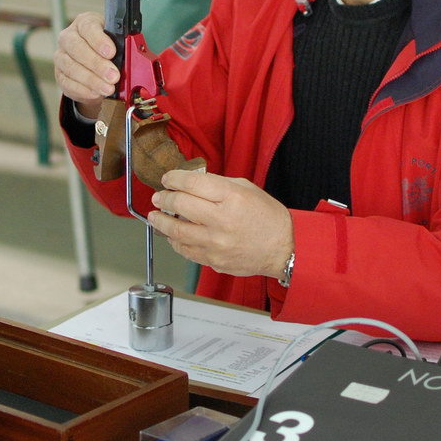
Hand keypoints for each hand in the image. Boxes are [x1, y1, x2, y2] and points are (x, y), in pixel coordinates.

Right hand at [53, 12, 117, 116]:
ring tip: (108, 88)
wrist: (95, 63)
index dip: (99, 41)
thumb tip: (133, 58)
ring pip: (71, 67)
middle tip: (113, 76)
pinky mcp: (59, 74)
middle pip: (77, 48)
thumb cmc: (106, 48)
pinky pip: (67, 83)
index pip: (88, 27)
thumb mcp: (116, 42)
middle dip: (97, 64)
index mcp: (84, 23)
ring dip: (92, 80)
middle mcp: (69, 37)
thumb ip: (122, 47)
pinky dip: (83, 90)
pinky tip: (96, 93)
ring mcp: (61, 56)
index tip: (111, 53)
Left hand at [148, 169, 292, 277]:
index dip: (174, 178)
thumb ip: (218, 184)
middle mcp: (222, 220)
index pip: (191, 183)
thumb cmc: (268, 218)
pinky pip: (186, 251)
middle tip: (158, 197)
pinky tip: (172, 235)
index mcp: (231, 197)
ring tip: (155, 216)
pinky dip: (175, 242)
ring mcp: (216, 244)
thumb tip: (191, 182)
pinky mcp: (214, 261)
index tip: (168, 179)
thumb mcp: (247, 189)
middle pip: (180, 204)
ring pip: (177, 231)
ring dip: (161, 221)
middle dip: (164, 198)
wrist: (284, 249)